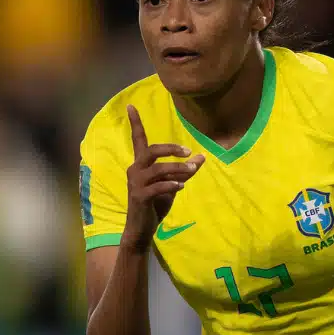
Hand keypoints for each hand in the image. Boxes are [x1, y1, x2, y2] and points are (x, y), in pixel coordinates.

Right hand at [124, 105, 203, 251]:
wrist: (142, 229)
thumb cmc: (155, 203)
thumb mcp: (173, 184)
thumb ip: (184, 170)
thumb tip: (202, 157)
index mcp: (141, 164)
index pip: (137, 139)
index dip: (135, 123)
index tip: (131, 105)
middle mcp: (135, 170)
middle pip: (151, 151)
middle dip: (171, 149)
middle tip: (188, 152)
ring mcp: (136, 184)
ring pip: (158, 169)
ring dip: (178, 169)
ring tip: (191, 172)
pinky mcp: (139, 197)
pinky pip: (157, 187)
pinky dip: (171, 185)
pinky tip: (181, 186)